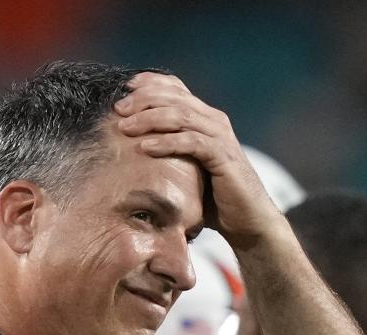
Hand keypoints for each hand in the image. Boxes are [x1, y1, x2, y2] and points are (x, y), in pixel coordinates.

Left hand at [114, 72, 283, 247]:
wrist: (247, 220)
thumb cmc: (214, 197)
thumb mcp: (187, 167)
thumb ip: (169, 151)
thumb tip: (130, 147)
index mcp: (205, 118)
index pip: (176, 88)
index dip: (150, 83)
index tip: (123, 88)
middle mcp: (214, 121)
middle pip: (175, 97)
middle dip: (143, 99)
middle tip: (118, 109)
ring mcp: (220, 137)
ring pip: (181, 115)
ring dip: (149, 118)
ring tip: (125, 127)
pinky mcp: (223, 157)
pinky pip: (191, 142)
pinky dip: (166, 142)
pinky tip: (145, 147)